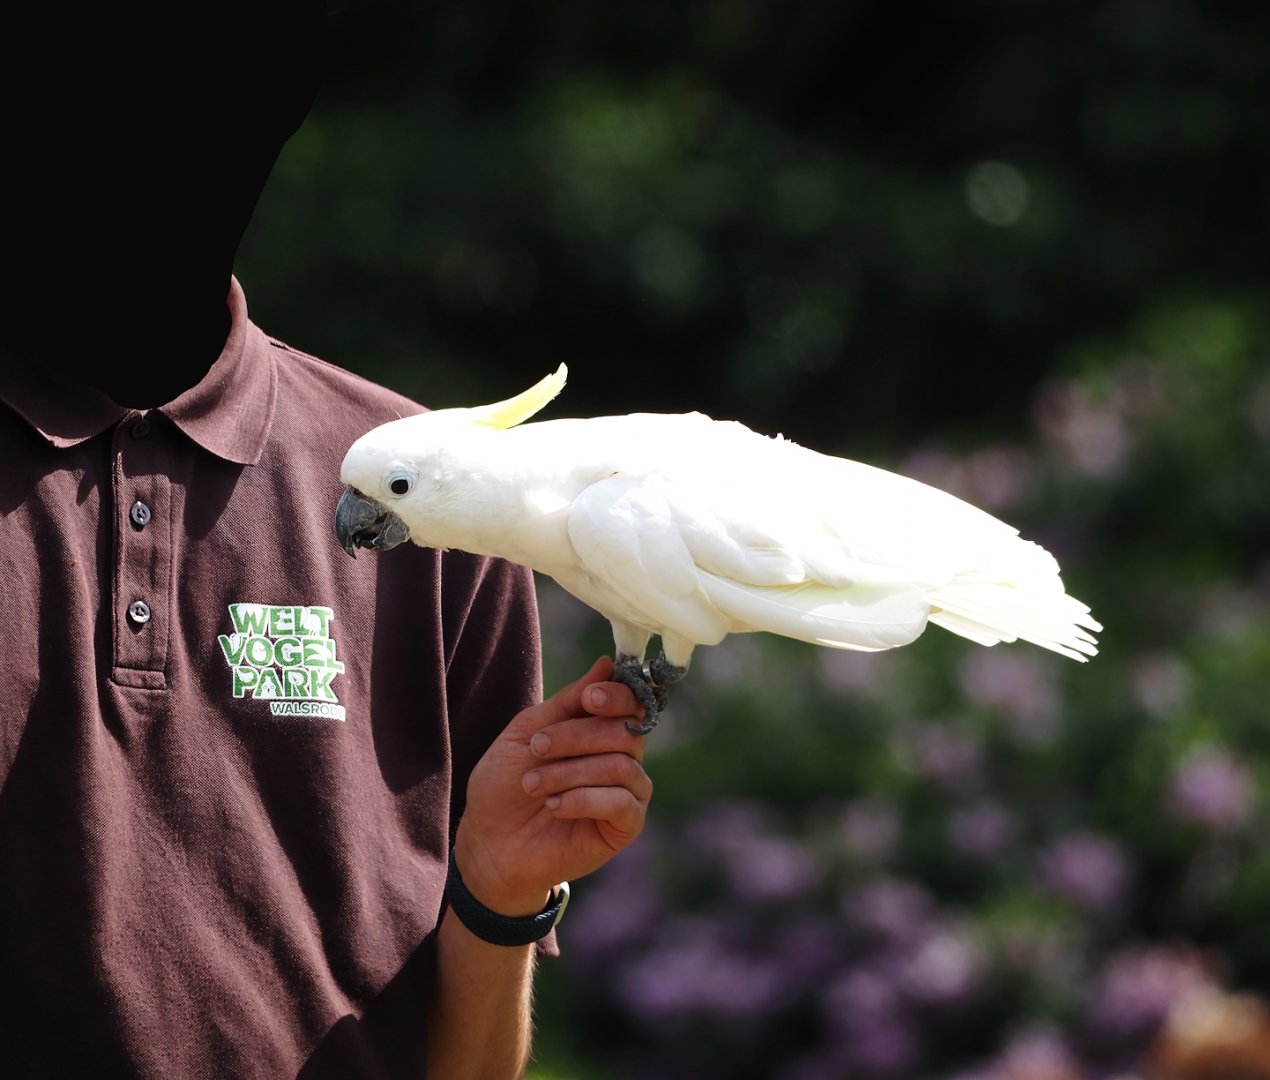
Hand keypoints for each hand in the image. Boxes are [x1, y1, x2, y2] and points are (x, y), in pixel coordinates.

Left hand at [454, 657, 653, 915]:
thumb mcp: (527, 732)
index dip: (617, 696)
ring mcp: (627, 793)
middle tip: (537, 748)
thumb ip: (567, 702)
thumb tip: (607, 664)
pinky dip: (584, 800)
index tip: (589, 699)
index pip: (631, 703)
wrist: (488, 843)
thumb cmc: (504, 785)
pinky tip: (553, 807)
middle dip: (576, 736)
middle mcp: (622, 758)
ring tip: (533, 784)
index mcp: (601, 730)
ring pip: (621, 766)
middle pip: (624, 732)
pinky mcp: (624, 827)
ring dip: (570, 772)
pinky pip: (622, 803)